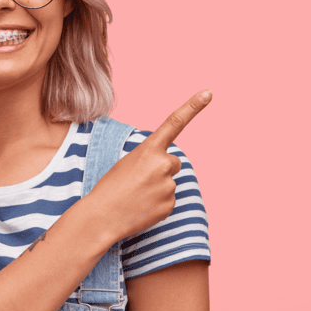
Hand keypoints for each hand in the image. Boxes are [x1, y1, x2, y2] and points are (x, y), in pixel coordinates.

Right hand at [84, 90, 211, 242]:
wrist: (102, 216)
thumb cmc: (110, 187)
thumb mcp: (128, 162)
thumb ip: (151, 159)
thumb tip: (166, 172)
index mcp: (149, 149)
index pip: (175, 122)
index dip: (193, 107)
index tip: (208, 93)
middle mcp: (163, 164)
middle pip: (173, 162)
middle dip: (161, 169)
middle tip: (138, 181)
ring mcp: (168, 185)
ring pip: (170, 182)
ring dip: (157, 187)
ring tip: (136, 195)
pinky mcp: (170, 205)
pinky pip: (168, 200)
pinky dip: (157, 203)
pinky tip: (141, 207)